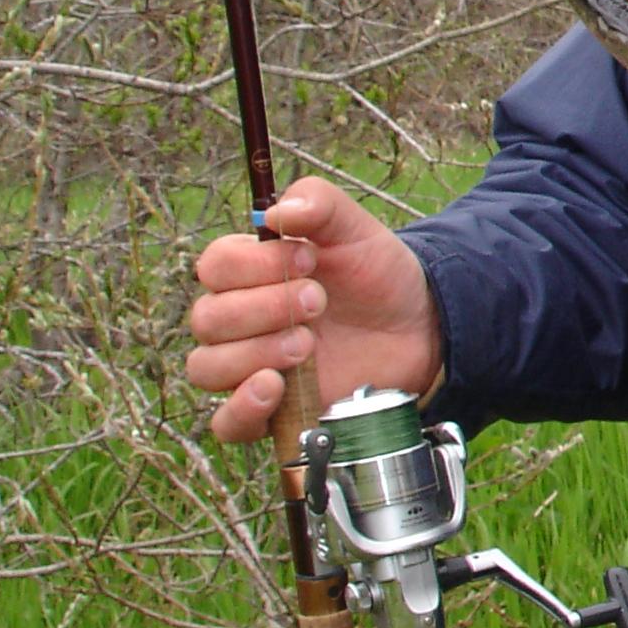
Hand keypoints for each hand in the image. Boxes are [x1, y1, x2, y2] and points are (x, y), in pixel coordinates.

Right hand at [186, 179, 439, 444]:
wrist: (419, 326)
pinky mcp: (270, 410)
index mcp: (247, 272)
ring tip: (309, 344)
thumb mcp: (356, 230)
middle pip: (208, 319)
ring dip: (257, 353)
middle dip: (266, 308)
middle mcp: (237, 321)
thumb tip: (277, 212)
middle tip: (319, 302)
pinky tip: (273, 388)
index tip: (310, 259)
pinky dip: (241, 408)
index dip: (256, 264)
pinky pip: (226, 423)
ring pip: (208, 367)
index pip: (214, 266)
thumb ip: (319, 204)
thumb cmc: (376, 274)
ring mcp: (248, 367)